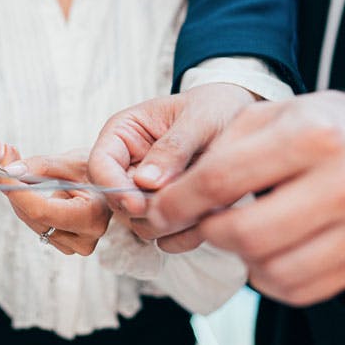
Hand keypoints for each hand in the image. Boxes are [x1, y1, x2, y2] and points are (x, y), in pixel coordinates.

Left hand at [0, 144, 110, 255]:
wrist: (111, 182)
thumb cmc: (95, 169)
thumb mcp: (69, 161)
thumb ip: (38, 166)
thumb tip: (8, 170)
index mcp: (93, 216)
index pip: (41, 210)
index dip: (15, 190)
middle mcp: (85, 238)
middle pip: (32, 216)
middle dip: (12, 186)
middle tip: (3, 155)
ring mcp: (76, 245)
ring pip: (30, 221)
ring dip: (17, 193)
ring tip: (14, 163)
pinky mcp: (66, 244)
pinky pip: (35, 224)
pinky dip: (25, 202)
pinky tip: (25, 183)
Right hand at [87, 84, 255, 245]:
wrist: (245, 121)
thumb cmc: (217, 107)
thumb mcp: (200, 118)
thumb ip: (173, 147)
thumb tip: (146, 182)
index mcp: (123, 134)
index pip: (99, 166)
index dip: (114, 188)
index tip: (139, 205)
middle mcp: (128, 165)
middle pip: (117, 202)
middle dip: (149, 209)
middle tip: (187, 203)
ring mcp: (146, 192)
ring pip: (140, 224)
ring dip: (172, 222)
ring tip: (208, 202)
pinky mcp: (167, 212)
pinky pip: (167, 237)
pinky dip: (188, 234)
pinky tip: (212, 213)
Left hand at [146, 92, 344, 304]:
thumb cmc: (325, 129)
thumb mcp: (276, 114)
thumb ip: (221, 147)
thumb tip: (167, 191)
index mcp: (311, 134)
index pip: (222, 178)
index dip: (179, 201)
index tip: (158, 211)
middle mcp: (343, 181)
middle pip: (245, 232)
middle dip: (206, 233)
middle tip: (196, 225)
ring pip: (270, 267)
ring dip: (236, 258)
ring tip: (232, 234)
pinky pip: (298, 288)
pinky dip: (267, 278)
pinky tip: (263, 253)